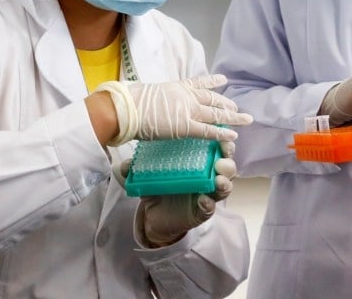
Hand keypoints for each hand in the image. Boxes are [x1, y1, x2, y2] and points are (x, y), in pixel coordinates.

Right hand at [96, 75, 252, 145]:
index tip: (223, 80)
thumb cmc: (130, 100)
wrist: (127, 107)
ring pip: (216, 113)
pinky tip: (233, 135)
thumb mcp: (147, 92)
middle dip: (226, 103)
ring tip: (246, 119)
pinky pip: (208, 130)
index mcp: (176, 86)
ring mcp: (188, 110)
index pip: (199, 83)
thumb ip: (157, 97)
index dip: (213, 81)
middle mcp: (186, 96)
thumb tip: (150, 100)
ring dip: (233, 117)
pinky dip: (222, 133)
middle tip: (237, 107)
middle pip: (212, 98)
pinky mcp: (186, 127)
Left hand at [121, 148, 236, 247]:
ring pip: (225, 186)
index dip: (222, 141)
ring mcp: (207, 194)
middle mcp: (207, 176)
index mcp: (199, 161)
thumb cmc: (158, 186)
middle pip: (227, 165)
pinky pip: (210, 208)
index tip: (221, 135)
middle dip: (228, 160)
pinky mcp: (202, 211)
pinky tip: (203, 200)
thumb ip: (136, 169)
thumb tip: (123, 164)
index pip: (215, 147)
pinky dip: (208, 204)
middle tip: (222, 159)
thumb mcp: (147, 174)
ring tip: (218, 180)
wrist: (155, 214)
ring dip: (224, 182)